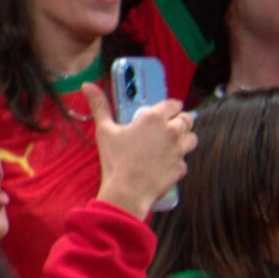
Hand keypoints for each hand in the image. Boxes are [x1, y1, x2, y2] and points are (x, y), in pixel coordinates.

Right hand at [83, 83, 193, 218]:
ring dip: (184, 140)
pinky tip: (164, 166)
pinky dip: (176, 162)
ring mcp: (179, 150)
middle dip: (179, 121)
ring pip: (192, 138)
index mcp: (155, 118)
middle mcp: (172, 131)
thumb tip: (87, 85)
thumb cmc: (115, 160)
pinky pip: (184, 161)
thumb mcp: (104, 130)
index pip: (174, 104)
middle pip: (186, 119)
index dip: (170, 107)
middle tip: (166, 130)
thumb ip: (99, 106)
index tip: (163, 113)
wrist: (127, 192)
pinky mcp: (181, 168)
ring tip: (170, 146)